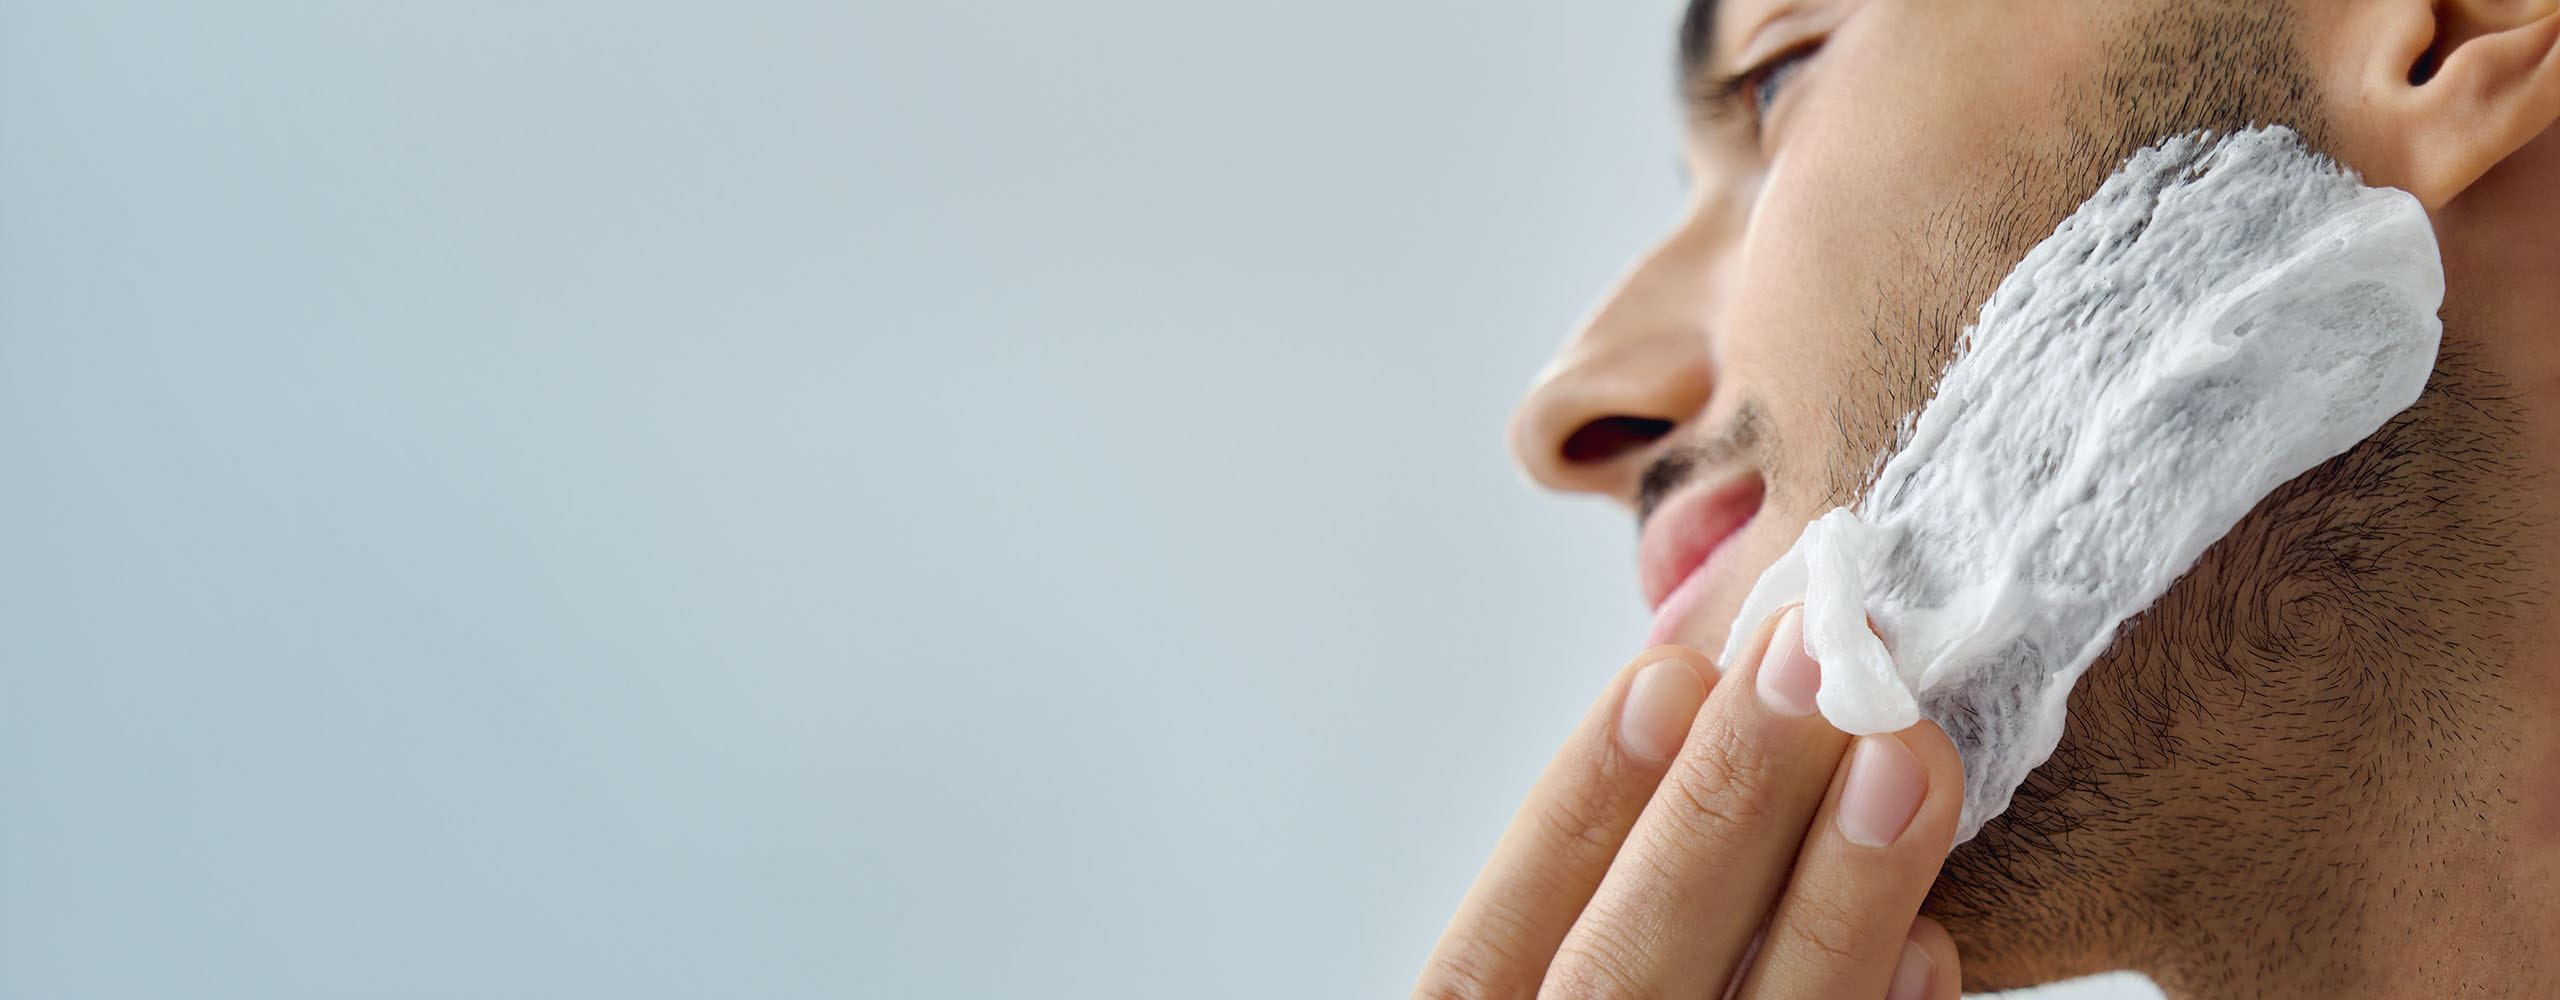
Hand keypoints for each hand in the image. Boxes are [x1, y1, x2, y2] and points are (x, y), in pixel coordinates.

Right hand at [1413, 606, 1964, 999]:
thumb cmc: (1624, 988)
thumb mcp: (1547, 972)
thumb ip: (1590, 892)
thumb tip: (1697, 696)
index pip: (1489, 947)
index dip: (1575, 810)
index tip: (1667, 674)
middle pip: (1617, 976)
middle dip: (1717, 810)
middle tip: (1809, 659)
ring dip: (1832, 892)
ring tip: (1904, 754)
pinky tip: (1933, 933)